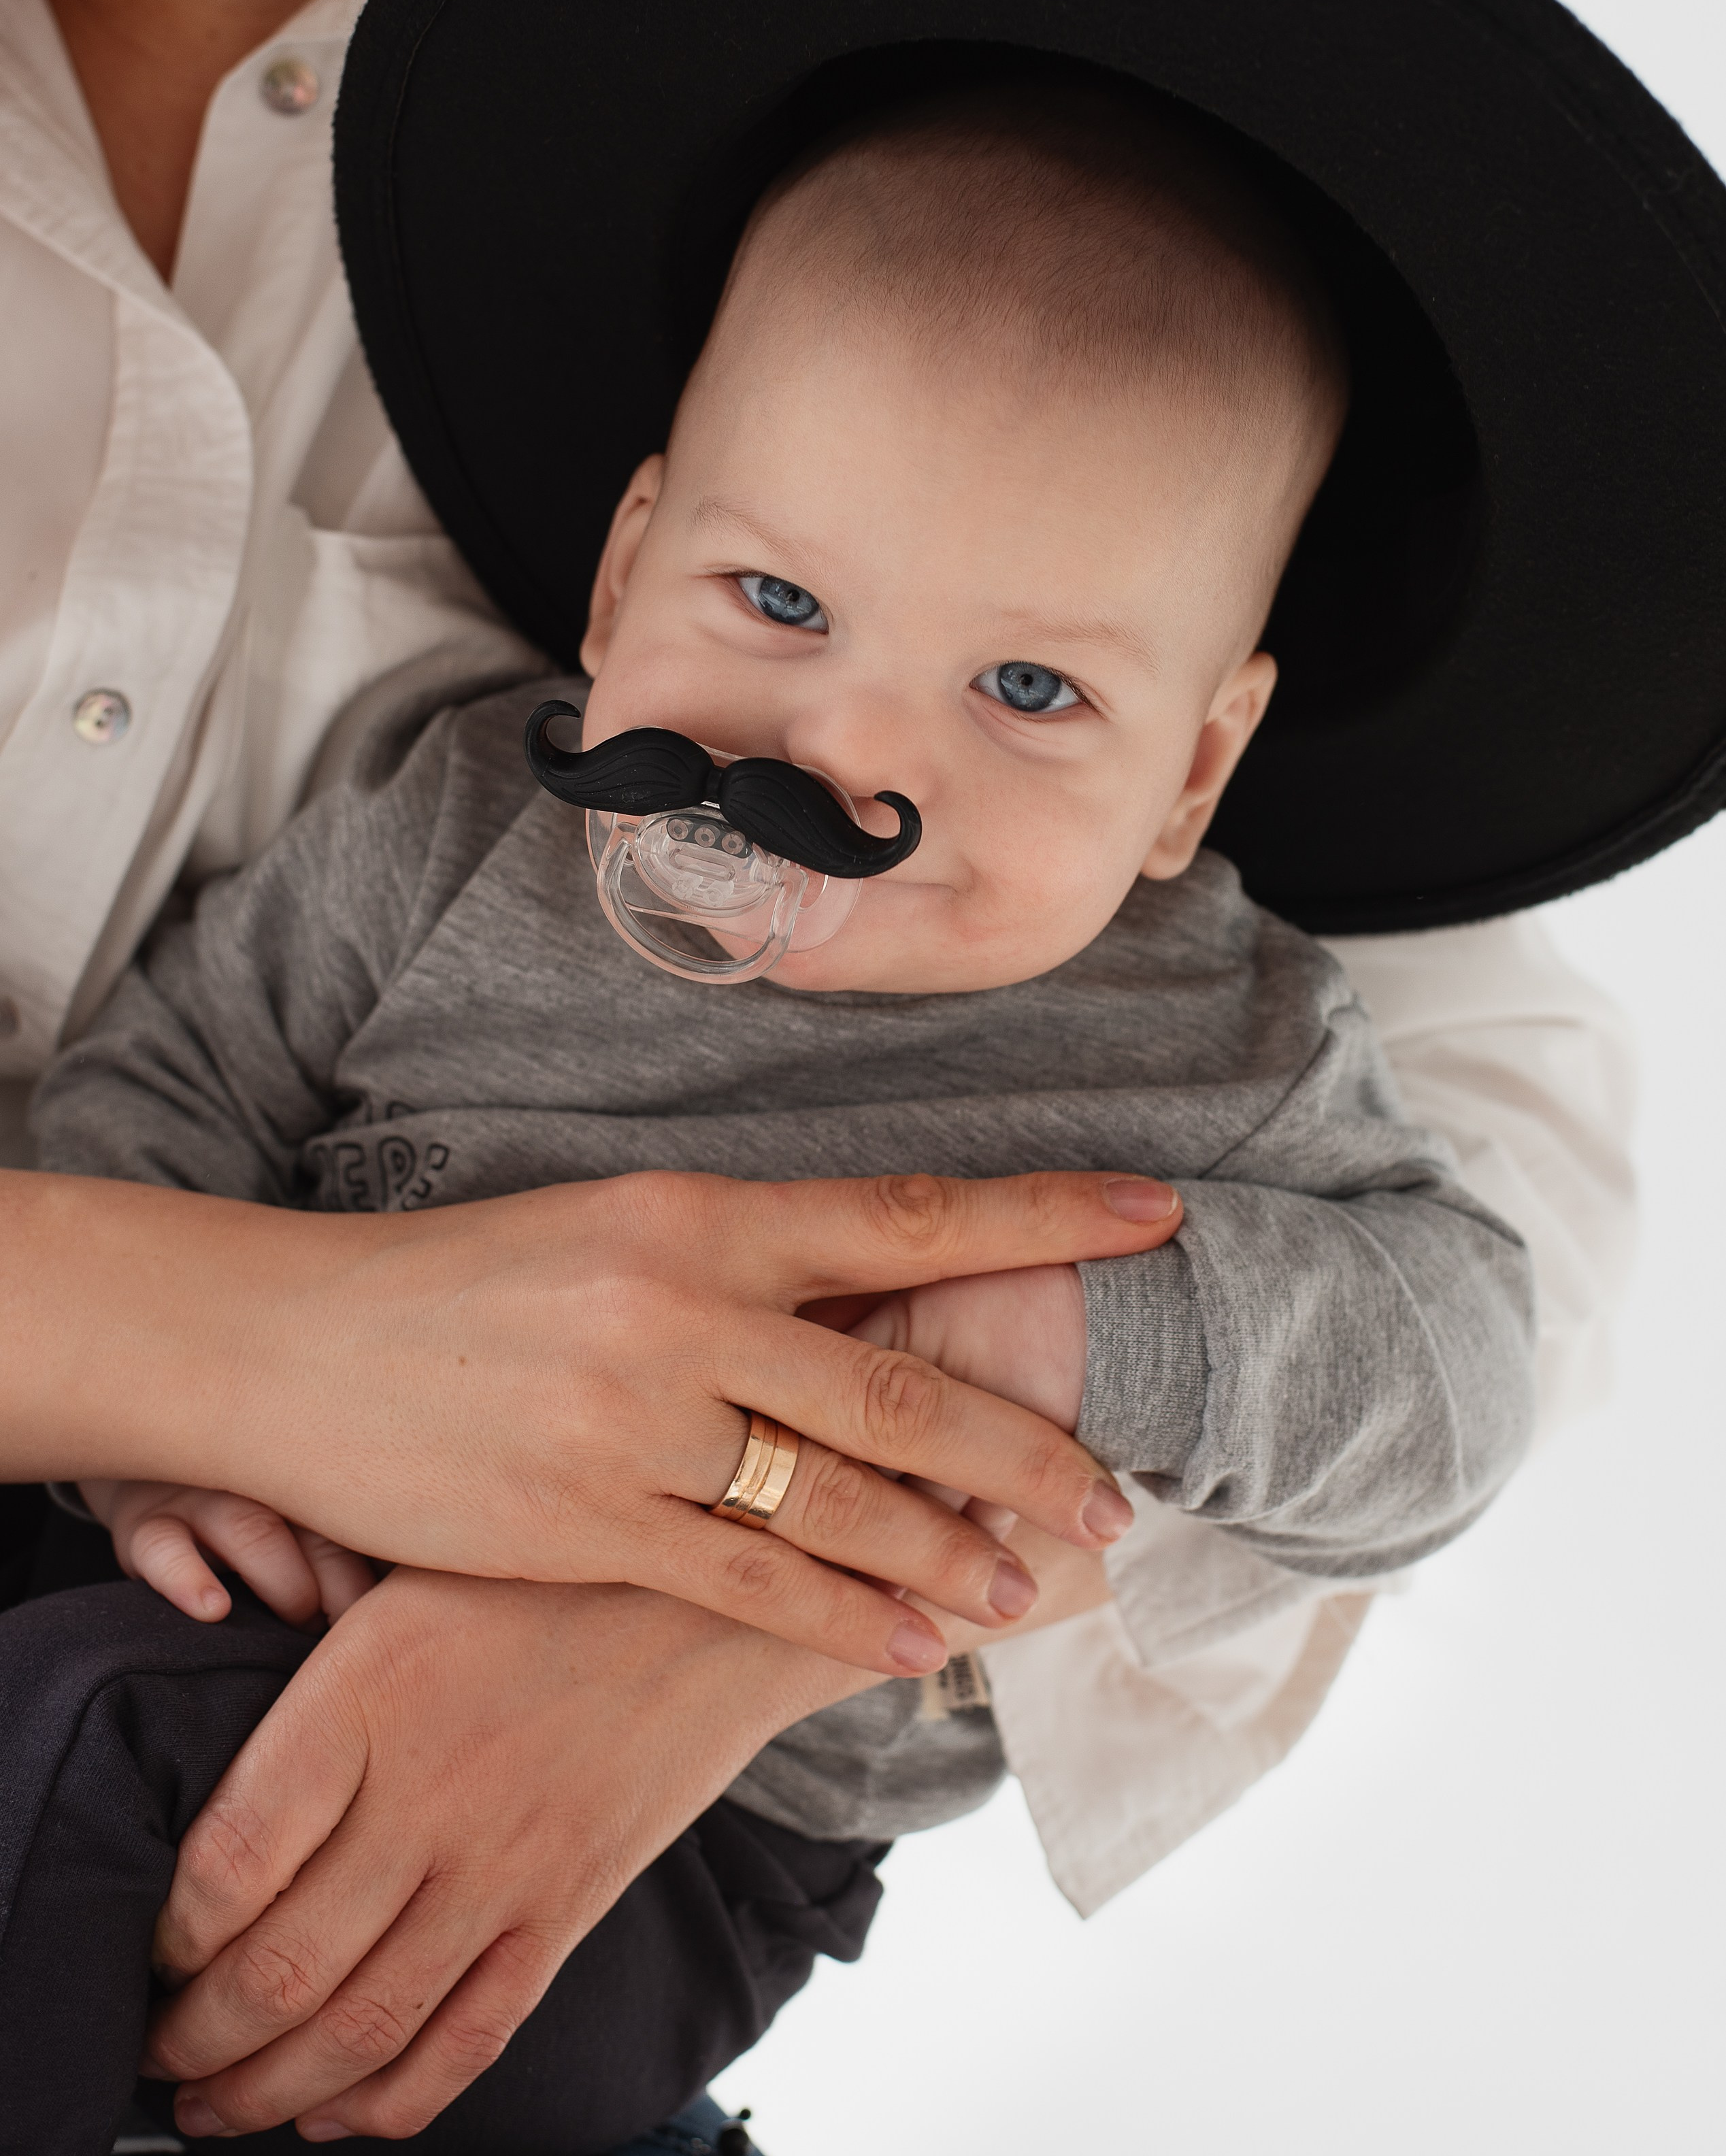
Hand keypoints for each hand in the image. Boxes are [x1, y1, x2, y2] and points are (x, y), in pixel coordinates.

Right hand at [7, 1163, 1180, 1673]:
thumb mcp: (613, 1230)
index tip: (1156, 1219)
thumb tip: (875, 1288)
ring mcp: (636, 1421)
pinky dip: (843, 1620)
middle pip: (899, 1382)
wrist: (298, 1344)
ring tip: (1034, 1590)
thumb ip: (741, 1262)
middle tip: (1116, 1493)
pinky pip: (747, 1583)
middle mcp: (685, 1309)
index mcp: (699, 1215)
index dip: (1044, 1219)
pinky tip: (914, 1645)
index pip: (907, 1211)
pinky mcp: (585, 1521)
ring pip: (839, 1497)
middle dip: (1025, 1445)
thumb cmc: (466, 1283)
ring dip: (952, 1551)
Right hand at [78, 1478, 375, 1628]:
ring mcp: (202, 1498)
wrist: (152, 1455)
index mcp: (311, 1478)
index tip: (395, 1620)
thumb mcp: (301, 1512)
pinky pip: (163, 1550)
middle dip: (341, 1586)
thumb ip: (347, 1545)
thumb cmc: (253, 1509)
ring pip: (253, 1531)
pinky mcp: (144, 1524)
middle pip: (317, 1529)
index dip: (380, 1576)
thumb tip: (400, 1612)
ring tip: (301, 1618)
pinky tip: (212, 1610)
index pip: (360, 1523)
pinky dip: (188, 1580)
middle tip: (349, 1630)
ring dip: (285, 1583)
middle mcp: (261, 1480)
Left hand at [143, 1566, 861, 2141]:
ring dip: (267, 2093)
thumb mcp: (403, 1578)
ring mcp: (506, 1863)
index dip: (168, 1934)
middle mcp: (429, 1792)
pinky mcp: (568, 1906)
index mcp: (368, 1693)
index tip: (150, 1946)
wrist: (711, 1597)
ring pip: (361, 2027)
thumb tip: (213, 1794)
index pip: (227, 1862)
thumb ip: (312, 1679)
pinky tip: (337, 2116)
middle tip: (154, 2048)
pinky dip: (390, 2101)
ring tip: (213, 2108)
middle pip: (277, 1969)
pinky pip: (467, 2039)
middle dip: (194, 2038)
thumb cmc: (540, 1573)